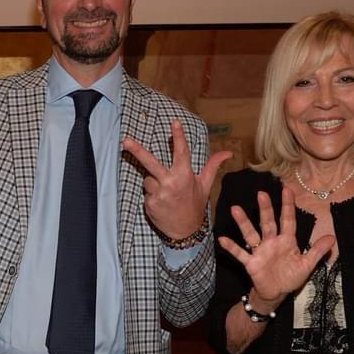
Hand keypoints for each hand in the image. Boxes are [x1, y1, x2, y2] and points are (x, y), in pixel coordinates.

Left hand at [122, 120, 231, 238]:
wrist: (185, 231)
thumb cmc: (194, 205)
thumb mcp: (205, 185)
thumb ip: (212, 166)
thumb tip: (228, 153)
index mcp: (184, 176)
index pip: (181, 152)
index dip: (178, 136)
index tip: (174, 122)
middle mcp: (170, 183)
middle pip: (150, 162)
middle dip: (136, 150)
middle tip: (124, 140)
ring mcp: (158, 193)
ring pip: (148, 179)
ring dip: (154, 183)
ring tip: (165, 194)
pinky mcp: (149, 203)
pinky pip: (146, 193)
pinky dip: (152, 195)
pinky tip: (161, 203)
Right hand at [219, 188, 334, 305]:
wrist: (276, 293)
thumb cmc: (290, 277)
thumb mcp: (307, 265)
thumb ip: (317, 251)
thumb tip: (332, 238)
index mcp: (287, 241)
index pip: (288, 220)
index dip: (288, 206)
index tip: (287, 190)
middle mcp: (271, 242)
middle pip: (268, 222)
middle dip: (265, 208)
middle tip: (261, 193)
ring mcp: (259, 251)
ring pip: (250, 234)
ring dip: (243, 223)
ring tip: (235, 209)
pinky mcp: (251, 263)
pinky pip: (240, 253)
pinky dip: (231, 247)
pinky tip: (222, 239)